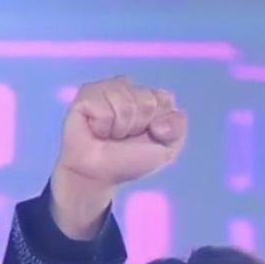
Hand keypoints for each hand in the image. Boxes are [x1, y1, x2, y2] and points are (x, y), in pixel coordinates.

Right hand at [50, 76, 186, 237]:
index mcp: (149, 98)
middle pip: (147, 100)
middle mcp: (128, 89)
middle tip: (124, 137)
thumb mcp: (166, 149)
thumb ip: (178, 128)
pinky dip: (102, 126)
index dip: (159, 123)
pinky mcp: (86, 95)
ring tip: (110, 135)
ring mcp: (107, 89)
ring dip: (120, 127)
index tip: (148, 135)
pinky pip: (104, 107)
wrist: (100, 174)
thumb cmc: (129, 161)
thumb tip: (158, 121)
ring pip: (126, 103)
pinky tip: (96, 130)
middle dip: (139, 126)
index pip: (164, 98)